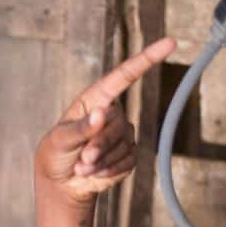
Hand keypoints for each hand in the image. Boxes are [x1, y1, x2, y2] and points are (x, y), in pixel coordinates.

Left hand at [36, 37, 176, 206]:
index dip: (147, 59)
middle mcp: (112, 114)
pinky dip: (108, 171)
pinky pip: (126, 161)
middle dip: (99, 145)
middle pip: (117, 125)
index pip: (124, 76)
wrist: (61, 183)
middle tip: (82, 159)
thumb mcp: (61, 139)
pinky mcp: (129, 155)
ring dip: (100, 161)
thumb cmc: (55, 153)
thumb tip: (102, 112)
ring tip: (82, 167)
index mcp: (95, 99)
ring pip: (122, 146)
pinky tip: (94, 174)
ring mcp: (123, 135)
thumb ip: (81, 127)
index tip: (170, 43)